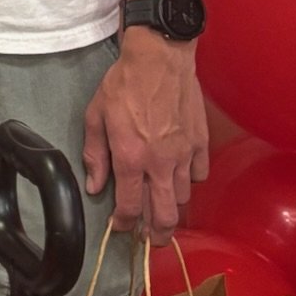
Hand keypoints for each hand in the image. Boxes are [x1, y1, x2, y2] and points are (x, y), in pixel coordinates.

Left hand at [82, 28, 208, 243]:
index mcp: (130, 157)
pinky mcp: (200, 143)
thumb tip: (95, 185)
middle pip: (164, 216)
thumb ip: (94, 154)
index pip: (130, 208)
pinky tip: (180, 177)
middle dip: (157, 235)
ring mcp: (183, 155)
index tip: (120, 226)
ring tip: (164, 210)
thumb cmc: (124, 82)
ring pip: (183, 199)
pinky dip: (190, 181)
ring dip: (172, 208)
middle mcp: (159, 162)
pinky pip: (199, 175)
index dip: (124, 224)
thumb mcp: (96, 115)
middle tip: (151, 238)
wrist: (159, 57)